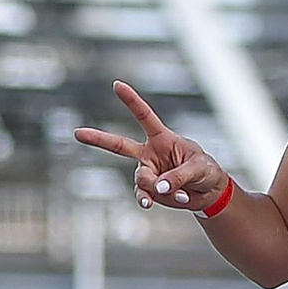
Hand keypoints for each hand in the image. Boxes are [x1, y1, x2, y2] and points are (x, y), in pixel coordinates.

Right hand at [73, 83, 230, 211]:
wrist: (210, 192)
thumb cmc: (206, 170)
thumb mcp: (199, 168)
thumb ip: (178, 176)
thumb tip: (157, 187)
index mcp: (162, 138)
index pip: (144, 116)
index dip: (131, 101)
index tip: (117, 84)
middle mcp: (150, 153)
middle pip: (119, 145)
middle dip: (98, 139)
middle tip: (77, 133)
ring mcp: (148, 172)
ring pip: (141, 180)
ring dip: (157, 188)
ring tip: (180, 194)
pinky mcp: (151, 191)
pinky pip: (143, 195)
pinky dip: (149, 200)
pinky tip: (155, 204)